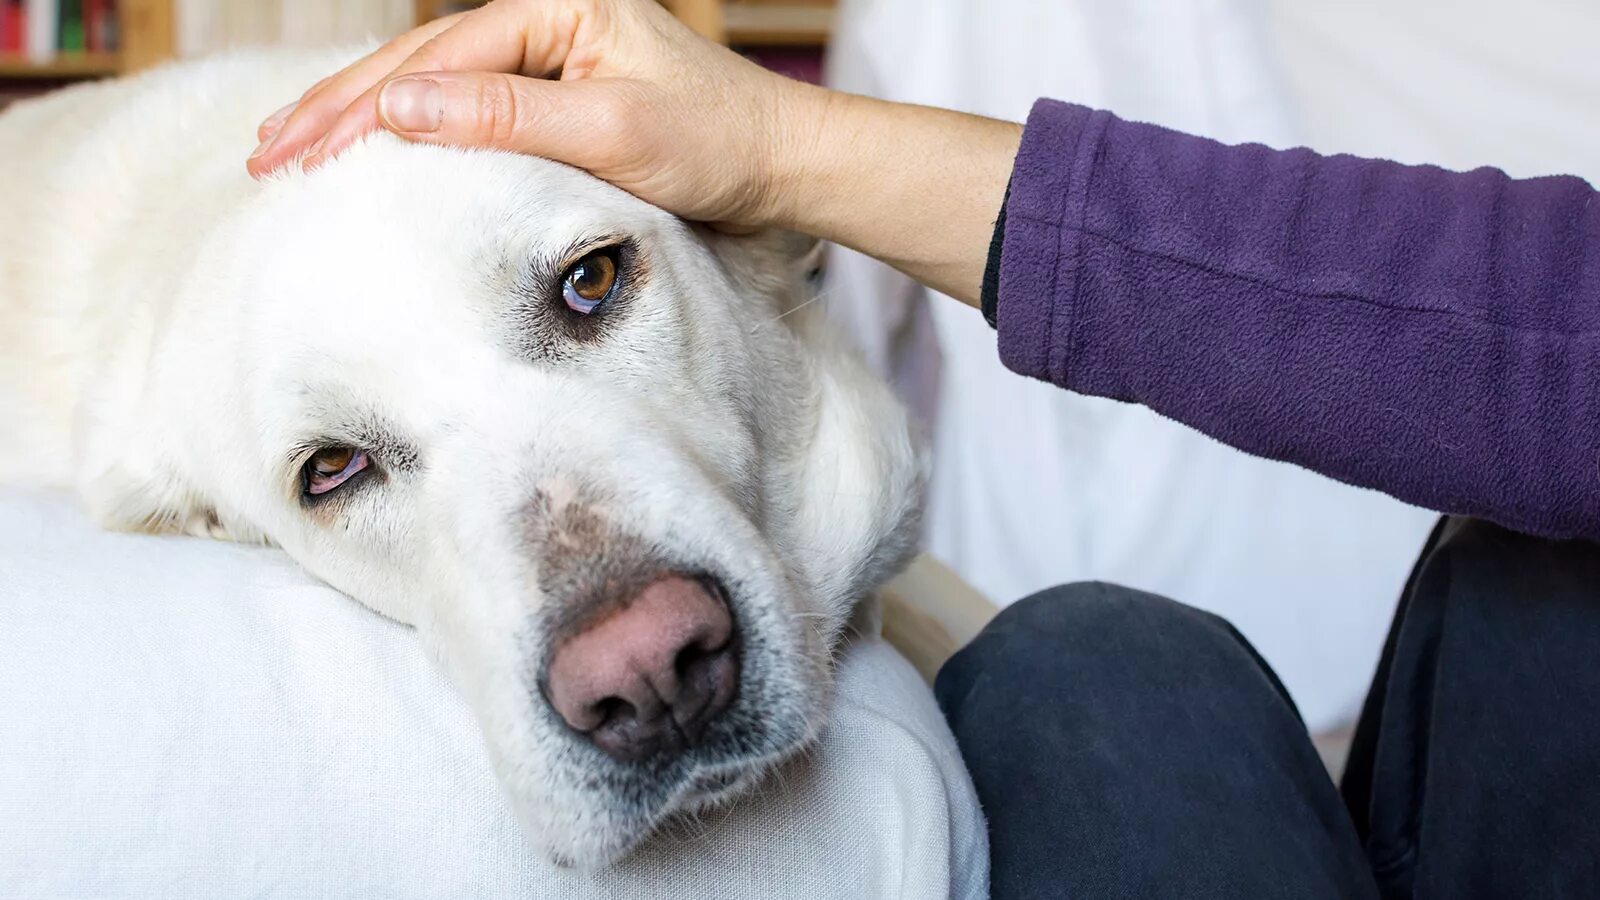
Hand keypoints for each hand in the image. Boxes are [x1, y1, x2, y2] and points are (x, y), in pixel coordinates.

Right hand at [246, 0, 1020, 304]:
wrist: (779, 163)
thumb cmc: (715, 144)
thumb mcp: (612, 133)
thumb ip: (506, 117)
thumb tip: (399, 111)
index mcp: (554, 8)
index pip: (435, 61)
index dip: (359, 110)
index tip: (295, 153)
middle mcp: (544, 18)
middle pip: (418, 62)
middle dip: (337, 108)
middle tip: (264, 154)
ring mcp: (547, 53)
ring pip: (433, 82)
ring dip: (360, 116)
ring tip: (290, 147)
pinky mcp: (556, 89)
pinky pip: (464, 103)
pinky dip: (411, 128)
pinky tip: (373, 146)